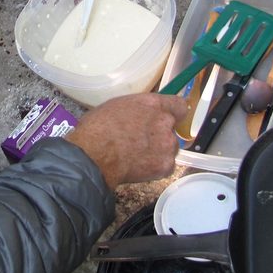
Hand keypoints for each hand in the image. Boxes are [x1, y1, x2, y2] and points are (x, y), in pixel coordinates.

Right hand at [66, 93, 187, 189]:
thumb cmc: (97, 129)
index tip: (168, 119)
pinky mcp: (166, 166)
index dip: (173, 113)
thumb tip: (141, 115)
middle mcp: (165, 122)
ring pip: (169, 149)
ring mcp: (167, 145)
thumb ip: (138, 109)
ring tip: (137, 157)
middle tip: (142, 142)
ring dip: (159, 152)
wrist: (93, 156)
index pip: (179, 105)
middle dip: (160, 135)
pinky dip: (155, 168)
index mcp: (153, 104)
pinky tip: (138, 167)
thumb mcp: (117, 106)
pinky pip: (166, 167)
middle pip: (172, 129)